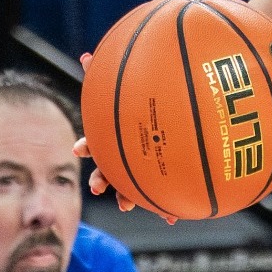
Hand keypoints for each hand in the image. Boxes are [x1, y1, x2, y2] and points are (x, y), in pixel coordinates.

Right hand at [74, 53, 173, 223]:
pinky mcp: (166, 178)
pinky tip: (172, 216)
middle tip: (98, 185)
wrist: (192, 112)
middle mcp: (128, 152)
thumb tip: (85, 55)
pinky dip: (165, 207)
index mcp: (119, 134)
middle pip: (109, 168)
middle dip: (102, 178)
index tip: (79, 149)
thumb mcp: (130, 86)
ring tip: (127, 204)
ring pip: (132, 186)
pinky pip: (164, 196)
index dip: (87, 146)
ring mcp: (147, 166)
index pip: (97, 141)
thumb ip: (108, 72)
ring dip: (127, 197)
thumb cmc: (152, 97)